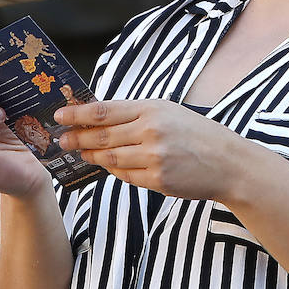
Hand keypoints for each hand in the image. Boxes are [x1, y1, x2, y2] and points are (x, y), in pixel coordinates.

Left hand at [55, 98, 239, 198]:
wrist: (228, 162)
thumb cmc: (198, 134)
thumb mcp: (170, 112)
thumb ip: (138, 114)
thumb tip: (100, 117)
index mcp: (154, 109)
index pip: (105, 111)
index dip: (78, 114)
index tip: (60, 115)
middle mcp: (151, 131)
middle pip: (101, 135)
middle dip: (76, 137)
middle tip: (61, 138)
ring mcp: (153, 157)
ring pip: (108, 158)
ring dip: (90, 156)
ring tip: (80, 153)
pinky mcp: (156, 179)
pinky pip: (124, 175)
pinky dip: (113, 170)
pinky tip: (107, 165)